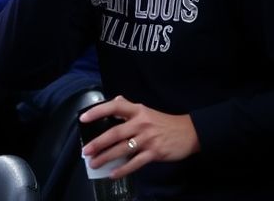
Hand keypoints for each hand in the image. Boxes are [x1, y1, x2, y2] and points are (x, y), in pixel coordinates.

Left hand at [79, 96, 200, 179]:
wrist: (189, 133)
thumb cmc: (165, 122)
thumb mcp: (148, 111)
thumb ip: (130, 107)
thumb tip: (116, 100)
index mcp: (138, 111)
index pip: (115, 107)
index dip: (98, 111)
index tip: (83, 118)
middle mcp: (141, 123)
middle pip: (115, 133)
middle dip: (98, 143)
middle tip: (85, 151)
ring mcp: (148, 139)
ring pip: (122, 149)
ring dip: (106, 158)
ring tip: (94, 164)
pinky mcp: (154, 153)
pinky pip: (135, 163)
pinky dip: (123, 169)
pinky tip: (113, 174)